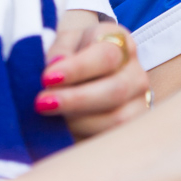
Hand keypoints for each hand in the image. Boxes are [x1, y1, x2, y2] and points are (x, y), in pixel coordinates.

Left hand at [36, 13, 149, 138]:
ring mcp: (138, 101)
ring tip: (53, 119)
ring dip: (79, 121)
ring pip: (117, 118)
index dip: (77, 69)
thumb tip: (54, 68)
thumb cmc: (73, 53)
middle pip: (115, 89)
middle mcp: (135, 71)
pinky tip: (67, 133)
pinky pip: (114, 137)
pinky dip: (88, 136)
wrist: (86, 70)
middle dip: (76, 100)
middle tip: (42, 103)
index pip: (105, 55)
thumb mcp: (64, 42)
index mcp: (120, 42)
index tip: (47, 78)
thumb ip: (59, 51)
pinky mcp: (133, 126)